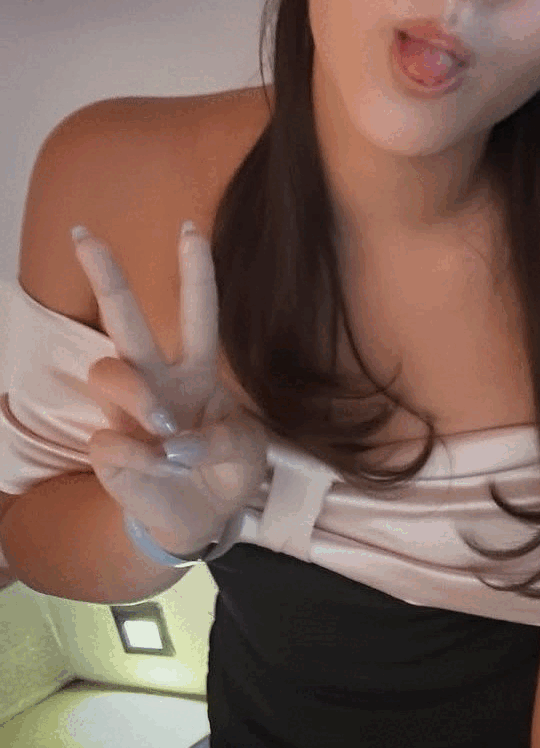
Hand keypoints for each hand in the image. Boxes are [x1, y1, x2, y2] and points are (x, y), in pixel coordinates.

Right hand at [73, 222, 267, 556]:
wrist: (204, 518)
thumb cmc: (228, 469)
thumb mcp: (247, 451)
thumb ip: (218, 440)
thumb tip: (169, 442)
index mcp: (197, 369)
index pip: (197, 313)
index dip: (195, 272)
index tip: (189, 229)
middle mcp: (157, 380)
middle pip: (125, 321)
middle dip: (106, 277)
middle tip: (84, 234)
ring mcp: (127, 412)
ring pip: (108, 371)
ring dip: (139, 395)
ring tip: (167, 426)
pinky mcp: (107, 449)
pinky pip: (110, 440)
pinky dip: (142, 458)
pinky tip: (160, 471)